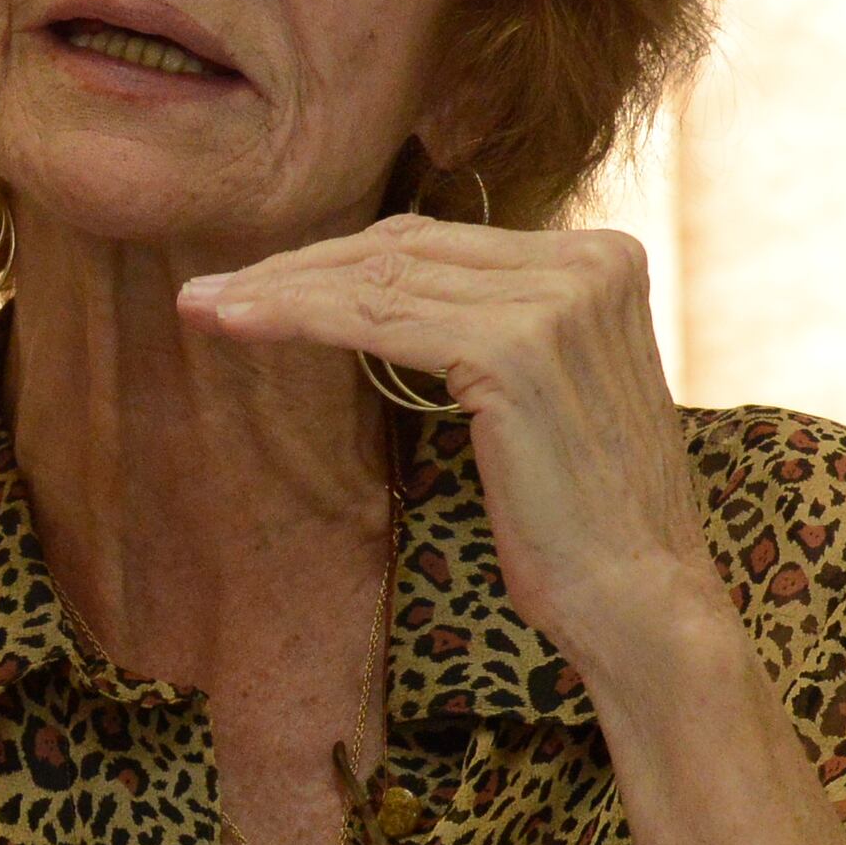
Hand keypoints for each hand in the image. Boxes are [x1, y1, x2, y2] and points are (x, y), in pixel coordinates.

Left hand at [177, 217, 730, 679]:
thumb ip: (497, 326)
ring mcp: (559, 301)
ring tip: (204, 307)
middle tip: (208, 293)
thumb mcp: (546, 394)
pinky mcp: (516, 351)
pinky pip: (380, 321)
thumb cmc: (580, 522)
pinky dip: (301, 319)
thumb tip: (384, 292)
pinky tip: (242, 326)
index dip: (340, 259)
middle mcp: (591, 261)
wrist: (640, 601)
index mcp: (605, 258)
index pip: (442, 244)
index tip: (260, 283)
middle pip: (407, 249)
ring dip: (280, 291)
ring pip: (381, 280)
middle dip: (297, 268)